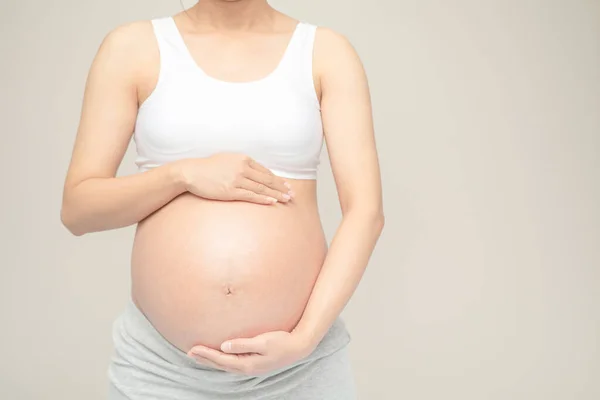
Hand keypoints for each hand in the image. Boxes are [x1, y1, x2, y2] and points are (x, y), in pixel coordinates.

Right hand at [175, 153, 293, 204]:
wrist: (191, 172)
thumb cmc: (208, 167)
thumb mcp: (228, 160)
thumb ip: (242, 164)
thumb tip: (255, 172)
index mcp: (243, 159)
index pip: (265, 170)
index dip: (277, 179)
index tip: (286, 184)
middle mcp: (242, 168)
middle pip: (267, 179)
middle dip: (281, 187)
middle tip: (292, 194)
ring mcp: (237, 179)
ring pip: (262, 188)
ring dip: (276, 194)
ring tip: (286, 199)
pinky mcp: (231, 190)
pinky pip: (251, 195)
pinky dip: (263, 198)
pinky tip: (272, 201)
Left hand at [187, 330, 313, 375]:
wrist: (298, 347)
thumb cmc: (281, 342)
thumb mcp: (262, 342)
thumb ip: (242, 344)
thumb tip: (224, 346)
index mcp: (247, 364)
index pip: (221, 360)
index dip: (206, 354)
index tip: (193, 348)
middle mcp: (247, 368)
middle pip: (221, 365)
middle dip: (205, 358)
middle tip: (189, 352)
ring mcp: (251, 367)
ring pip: (226, 365)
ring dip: (212, 360)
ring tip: (200, 355)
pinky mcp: (254, 363)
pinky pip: (233, 363)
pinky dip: (222, 360)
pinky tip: (220, 356)